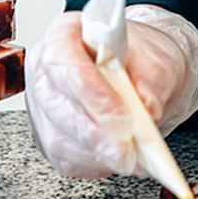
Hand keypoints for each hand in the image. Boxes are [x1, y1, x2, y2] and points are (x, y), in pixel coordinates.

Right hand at [26, 6, 197, 177]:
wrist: (139, 72)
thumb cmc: (140, 58)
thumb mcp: (157, 58)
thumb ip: (153, 80)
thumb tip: (147, 106)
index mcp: (65, 34)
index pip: (66, 61)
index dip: (92, 92)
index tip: (122, 116)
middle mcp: (44, 69)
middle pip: (57, 103)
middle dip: (95, 133)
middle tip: (126, 151)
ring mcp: (40, 104)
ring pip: (57, 136)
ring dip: (96, 153)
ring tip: (132, 159)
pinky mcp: (47, 134)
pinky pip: (63, 157)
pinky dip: (92, 164)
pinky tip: (117, 162)